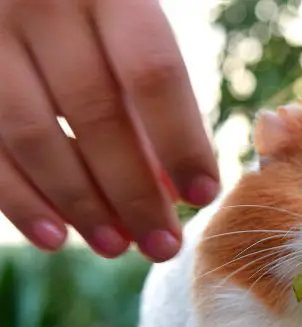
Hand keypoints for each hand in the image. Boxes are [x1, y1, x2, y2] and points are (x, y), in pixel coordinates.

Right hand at [0, 0, 218, 261]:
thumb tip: (173, 193)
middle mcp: (43, 5)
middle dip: (135, 191)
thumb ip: (153, 102)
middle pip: (97, 114)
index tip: (204, 196)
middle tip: (165, 245)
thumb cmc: (96, 13)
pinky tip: (55, 237)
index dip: (181, 140)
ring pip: (33, 136)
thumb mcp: (130, 33)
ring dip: (80, 204)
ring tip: (116, 247)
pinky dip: (19, 200)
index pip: (153, 73)